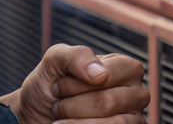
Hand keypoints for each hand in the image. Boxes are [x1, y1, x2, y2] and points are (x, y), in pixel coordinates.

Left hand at [0, 44, 147, 123]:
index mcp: (125, 67)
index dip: (78, 83)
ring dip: (77, 122)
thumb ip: (77, 55)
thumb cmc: (50, 86)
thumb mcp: (55, 61)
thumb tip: (101, 74)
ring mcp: (133, 118)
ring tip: (61, 117)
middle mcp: (135, 92)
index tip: (59, 85)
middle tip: (58, 104)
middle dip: (74, 105)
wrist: (37, 115)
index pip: (109, 75)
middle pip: (109, 102)